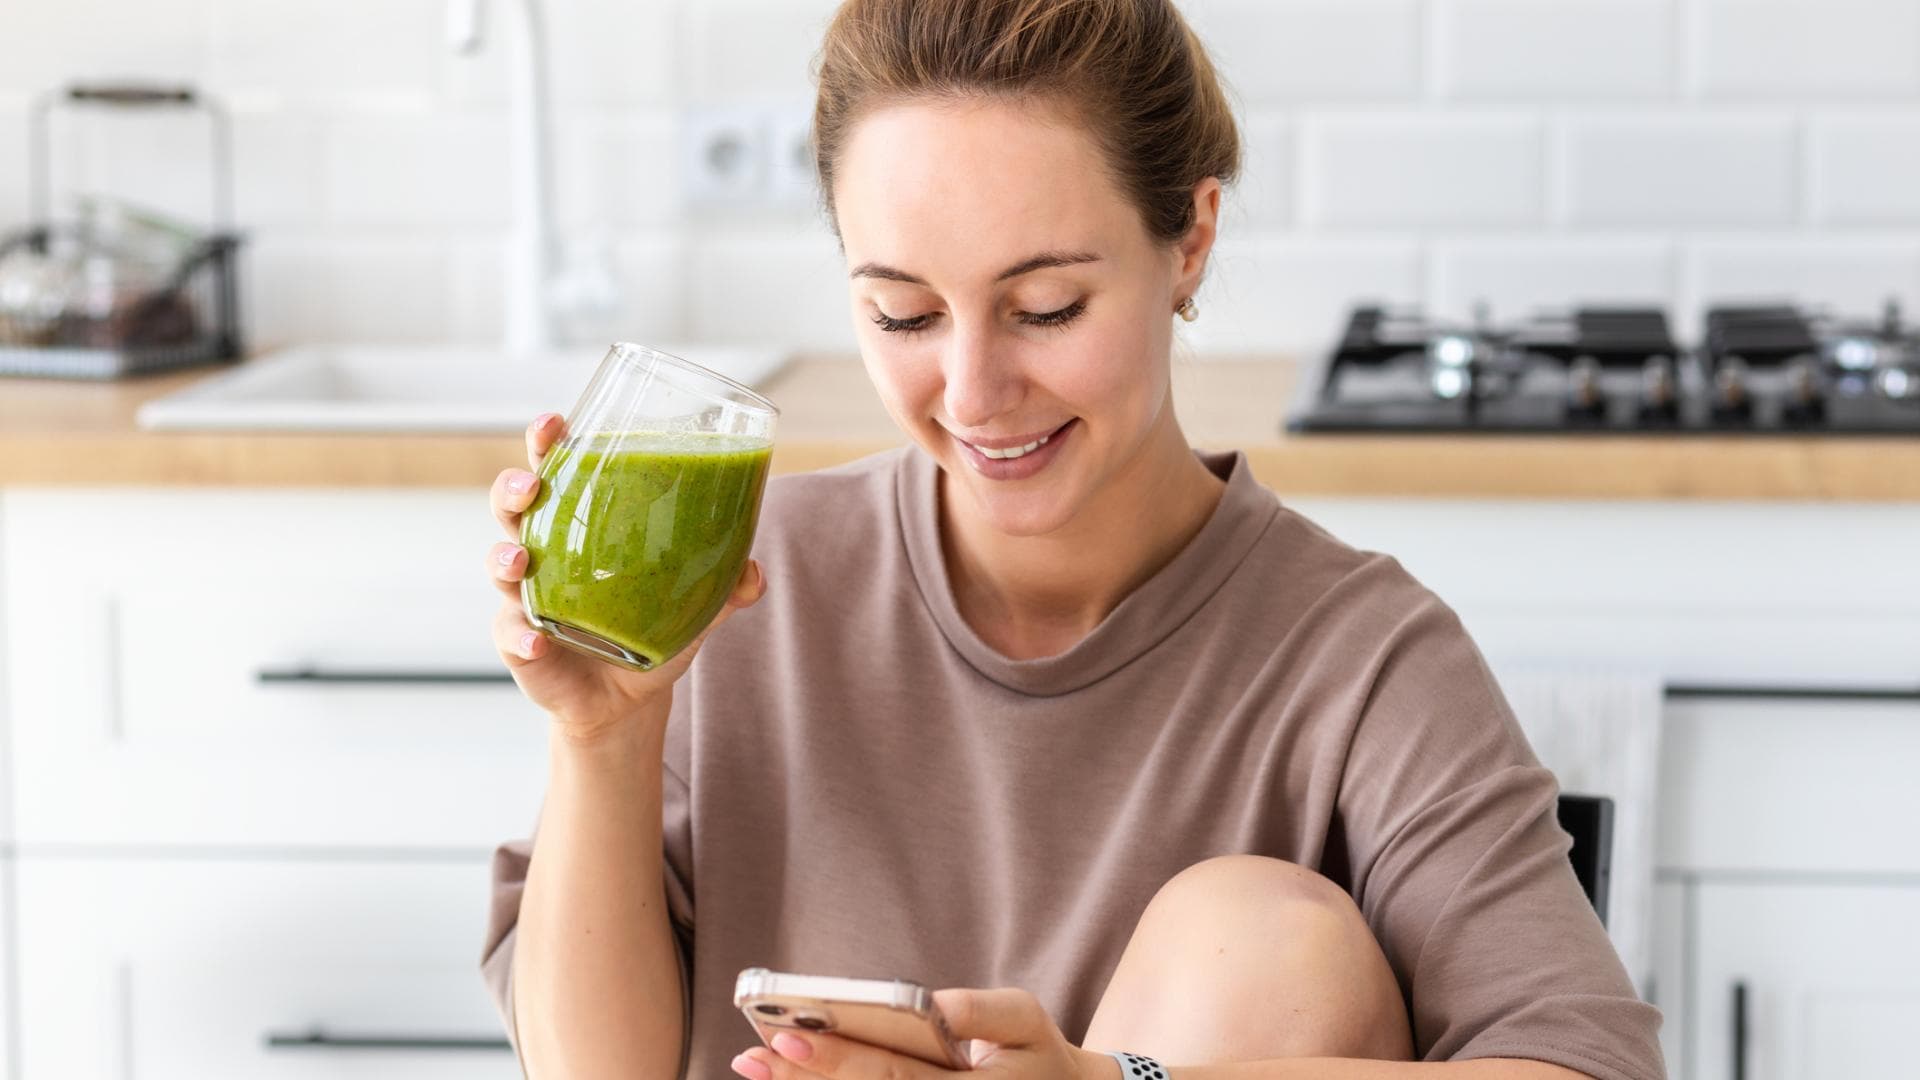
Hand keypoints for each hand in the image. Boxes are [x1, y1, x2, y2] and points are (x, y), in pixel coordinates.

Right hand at [485, 412, 766, 742]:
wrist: (630, 699)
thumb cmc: (653, 627)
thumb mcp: (695, 605)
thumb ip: (726, 585)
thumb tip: (754, 573)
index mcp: (581, 524)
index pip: (557, 470)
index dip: (548, 442)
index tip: (555, 423)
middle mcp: (545, 553)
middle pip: (513, 506)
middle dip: (513, 488)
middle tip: (531, 486)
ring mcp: (527, 598)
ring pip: (501, 565)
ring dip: (504, 558)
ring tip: (521, 560)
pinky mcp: (521, 644)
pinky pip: (511, 636)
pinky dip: (520, 637)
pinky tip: (536, 641)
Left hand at [731, 987, 1118, 1079]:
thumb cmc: (1037, 1054)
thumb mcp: (1024, 1019)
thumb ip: (981, 1010)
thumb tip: (931, 1003)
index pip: (893, 1075)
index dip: (839, 1057)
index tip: (791, 1033)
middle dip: (804, 1076)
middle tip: (753, 1053)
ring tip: (754, 1066)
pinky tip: (790, 1078)